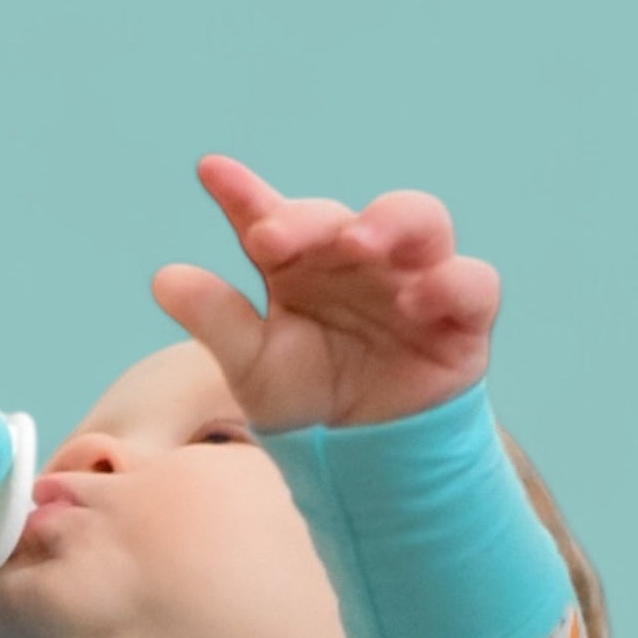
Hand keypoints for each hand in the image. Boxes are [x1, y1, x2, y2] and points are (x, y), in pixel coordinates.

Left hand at [151, 156, 500, 431]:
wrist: (364, 464)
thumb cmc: (307, 402)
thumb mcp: (253, 366)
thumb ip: (216, 319)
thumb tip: (164, 278)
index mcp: (302, 265)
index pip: (273, 218)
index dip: (242, 194)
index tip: (209, 173)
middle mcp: (358, 261)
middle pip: (344, 217)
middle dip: (311, 220)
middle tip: (271, 237)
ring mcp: (415, 281)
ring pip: (422, 221)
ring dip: (392, 222)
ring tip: (360, 243)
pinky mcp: (462, 318)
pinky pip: (474, 283)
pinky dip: (451, 282)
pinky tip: (417, 298)